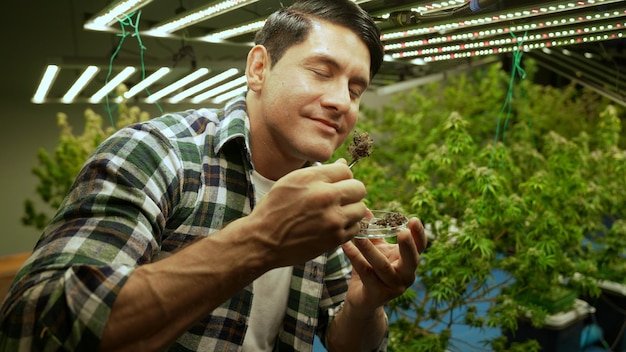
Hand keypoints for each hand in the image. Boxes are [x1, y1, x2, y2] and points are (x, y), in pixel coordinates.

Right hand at [248, 160, 366, 267]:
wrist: (263, 240)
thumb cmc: (274, 208)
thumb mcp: (290, 181)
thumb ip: (319, 172)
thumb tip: (343, 163)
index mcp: (312, 179)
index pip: (345, 170)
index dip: (342, 177)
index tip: (336, 184)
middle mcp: (325, 197)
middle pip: (359, 188)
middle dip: (351, 191)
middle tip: (340, 198)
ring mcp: (332, 219)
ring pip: (361, 209)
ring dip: (352, 210)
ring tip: (337, 213)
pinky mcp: (335, 238)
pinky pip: (355, 228)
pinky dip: (348, 226)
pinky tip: (333, 226)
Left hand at [341, 217, 426, 312]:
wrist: (362, 300)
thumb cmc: (372, 271)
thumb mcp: (376, 250)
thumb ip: (373, 232)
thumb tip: (364, 207)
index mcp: (409, 262)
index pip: (420, 247)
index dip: (419, 234)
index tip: (414, 219)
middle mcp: (406, 276)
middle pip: (412, 261)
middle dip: (408, 246)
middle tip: (403, 232)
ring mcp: (393, 288)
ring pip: (382, 266)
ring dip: (369, 249)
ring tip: (359, 235)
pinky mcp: (378, 295)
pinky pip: (365, 273)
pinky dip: (355, 258)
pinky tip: (346, 245)